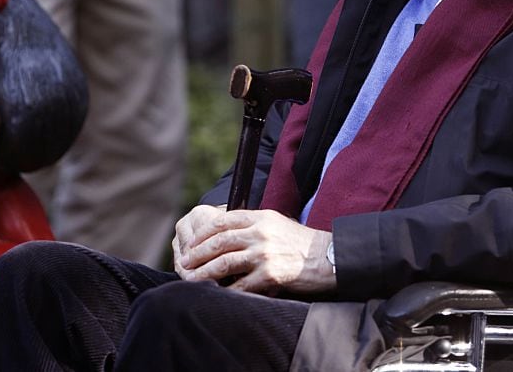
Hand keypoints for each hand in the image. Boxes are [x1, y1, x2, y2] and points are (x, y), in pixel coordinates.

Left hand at [172, 205, 334, 294]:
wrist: (328, 258)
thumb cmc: (300, 241)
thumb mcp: (276, 222)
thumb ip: (252, 223)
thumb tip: (224, 229)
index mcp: (260, 217)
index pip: (222, 221)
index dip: (203, 233)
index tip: (191, 243)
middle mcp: (260, 233)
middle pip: (218, 242)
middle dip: (197, 254)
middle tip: (184, 263)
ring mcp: (264, 254)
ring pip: (223, 263)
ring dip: (203, 273)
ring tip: (191, 279)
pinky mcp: (270, 275)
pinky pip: (240, 286)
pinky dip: (225, 291)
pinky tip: (216, 294)